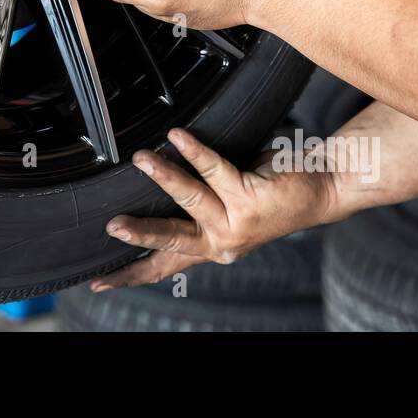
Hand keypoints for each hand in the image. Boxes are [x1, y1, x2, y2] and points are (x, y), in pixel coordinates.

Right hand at [91, 128, 332, 290]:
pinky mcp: (249, 197)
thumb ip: (195, 210)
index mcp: (211, 248)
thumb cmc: (267, 192)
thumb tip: (148, 182)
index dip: (130, 275)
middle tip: (112, 227)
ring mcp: (236, 222)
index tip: (98, 281)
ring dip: (164, 177)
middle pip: (172, 241)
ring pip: (191, 200)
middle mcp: (221, 243)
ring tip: (140, 159)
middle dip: (140, 235)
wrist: (320, 189)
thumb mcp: (226, 210)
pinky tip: (177, 136)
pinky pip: (215, 169)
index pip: (163, 266)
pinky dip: (193, 151)